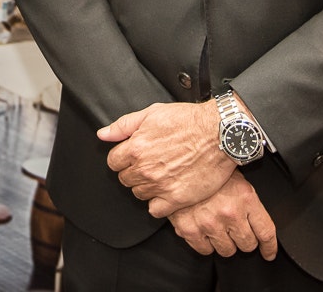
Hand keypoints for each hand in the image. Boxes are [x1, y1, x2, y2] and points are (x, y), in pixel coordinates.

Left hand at [98, 102, 232, 216]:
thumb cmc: (189, 120)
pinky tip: (167, 191)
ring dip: (147, 187)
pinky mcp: (176, 199)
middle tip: (151, 164)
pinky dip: (159, 204)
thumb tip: (103, 134)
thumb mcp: (152, 113)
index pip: (113, 162)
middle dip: (134, 172)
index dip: (123, 159)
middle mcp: (145, 169)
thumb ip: (123, 126)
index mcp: (136, 147)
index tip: (133, 157)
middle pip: (125, 179)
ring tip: (162, 175)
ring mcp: (160, 185)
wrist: (219, 133)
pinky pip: (155, 210)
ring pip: (139, 194)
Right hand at [168, 170, 278, 258]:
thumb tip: (258, 223)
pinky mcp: (190, 230)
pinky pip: (205, 250)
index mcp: (245, 198)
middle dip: (244, 239)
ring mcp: (210, 223)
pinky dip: (206, 243)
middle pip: (248, 245)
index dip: (269, 247)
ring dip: (225, 242)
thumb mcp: (235, 178)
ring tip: (218, 227)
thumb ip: (249, 201)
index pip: (266, 232)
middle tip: (236, 229)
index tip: (268, 253)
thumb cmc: (207, 168)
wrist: (177, 162)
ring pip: (227, 250)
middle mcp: (230, 212)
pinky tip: (204, 230)